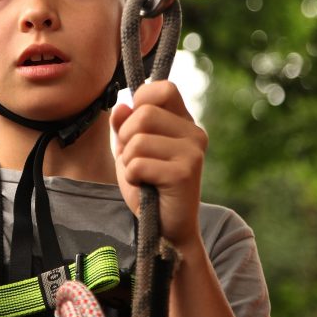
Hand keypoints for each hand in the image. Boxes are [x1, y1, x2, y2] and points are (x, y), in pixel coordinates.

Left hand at [111, 81, 207, 250]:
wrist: (166, 229)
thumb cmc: (148, 184)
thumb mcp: (129, 149)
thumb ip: (123, 125)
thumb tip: (122, 106)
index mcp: (183, 122)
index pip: (164, 88)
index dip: (142, 100)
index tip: (135, 123)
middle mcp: (194, 132)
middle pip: (144, 113)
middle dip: (126, 137)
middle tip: (135, 158)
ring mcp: (193, 152)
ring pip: (138, 139)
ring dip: (128, 161)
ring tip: (142, 175)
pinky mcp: (185, 172)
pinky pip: (138, 164)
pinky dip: (132, 177)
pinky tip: (146, 186)